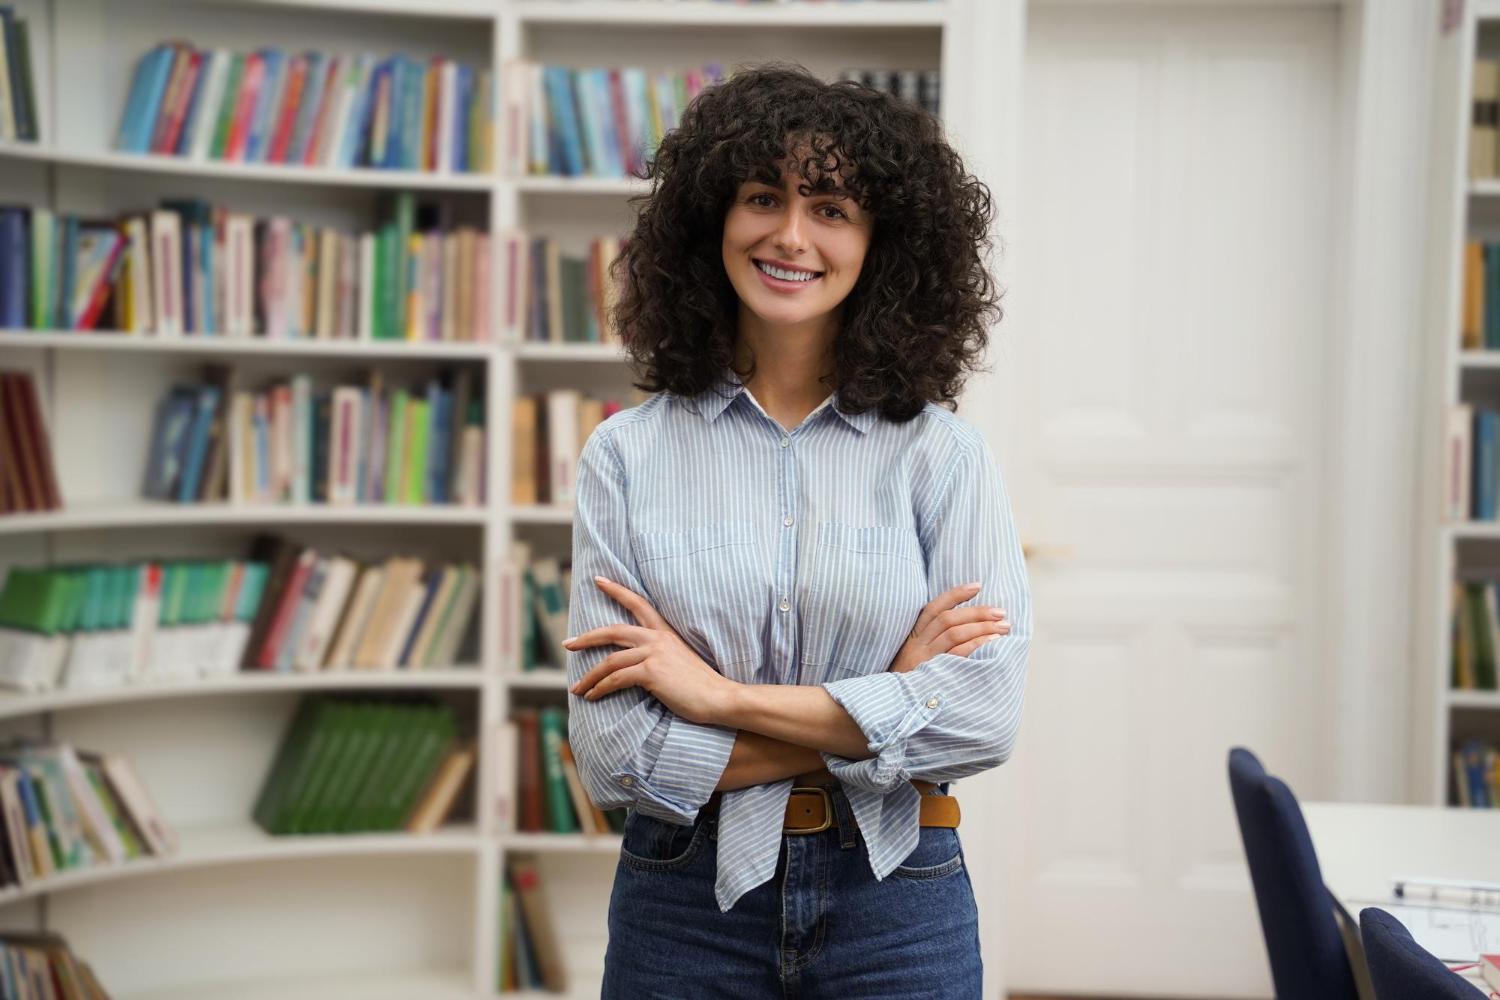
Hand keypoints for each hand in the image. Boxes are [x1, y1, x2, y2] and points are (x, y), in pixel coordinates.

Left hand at [563, 576, 737, 724]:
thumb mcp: (680, 661)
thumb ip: (660, 656)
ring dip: (589, 677)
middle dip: (587, 637)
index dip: (616, 591)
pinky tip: (592, 696)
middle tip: (568, 643)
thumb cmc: (701, 686)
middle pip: (613, 631)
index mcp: (665, 633)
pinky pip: (616, 679)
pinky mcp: (651, 673)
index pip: (638, 604)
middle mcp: (657, 639)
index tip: (598, 580)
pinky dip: (600, 688)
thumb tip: (638, 665)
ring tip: (576, 688)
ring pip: (609, 661)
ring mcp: (654, 654)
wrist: (719, 697)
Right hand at [889, 582, 1008, 673]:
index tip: (976, 586)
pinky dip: (976, 645)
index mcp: (913, 637)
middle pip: (948, 619)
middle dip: (977, 612)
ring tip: (1003, 627)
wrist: (893, 708)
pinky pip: (957, 655)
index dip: (955, 595)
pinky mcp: (932, 674)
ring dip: (981, 627)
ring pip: (954, 634)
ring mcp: (924, 659)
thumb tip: (966, 628)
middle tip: (1000, 612)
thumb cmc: (910, 683)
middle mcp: (917, 645)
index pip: (933, 608)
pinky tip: (992, 642)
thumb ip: (931, 643)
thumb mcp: (914, 659)